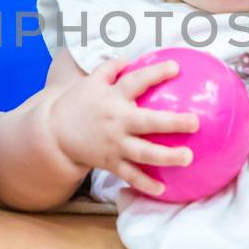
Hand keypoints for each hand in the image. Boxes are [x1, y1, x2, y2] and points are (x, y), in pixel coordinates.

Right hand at [45, 58, 198, 197]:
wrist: (53, 133)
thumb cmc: (78, 103)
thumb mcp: (91, 81)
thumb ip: (111, 67)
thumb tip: (131, 58)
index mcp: (113, 97)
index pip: (136, 81)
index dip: (156, 73)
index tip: (176, 67)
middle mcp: (116, 121)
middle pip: (148, 122)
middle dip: (172, 123)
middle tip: (195, 122)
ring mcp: (114, 144)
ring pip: (143, 153)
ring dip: (166, 157)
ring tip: (188, 157)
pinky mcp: (110, 163)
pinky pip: (130, 175)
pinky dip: (144, 184)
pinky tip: (162, 190)